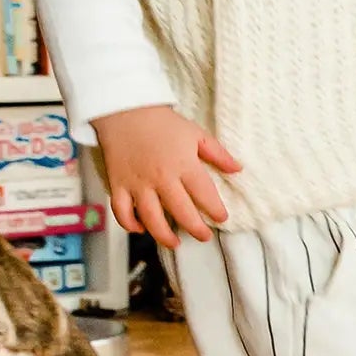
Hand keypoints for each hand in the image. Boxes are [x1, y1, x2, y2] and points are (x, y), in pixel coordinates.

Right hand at [91, 105, 241, 248]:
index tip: (222, 218)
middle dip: (195, 228)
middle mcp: (161, 178)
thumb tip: (238, 169)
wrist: (126, 112)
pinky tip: (141, 229)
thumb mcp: (197, 134)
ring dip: (164, 235)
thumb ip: (218, 154)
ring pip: (151, 218)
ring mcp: (137, 183)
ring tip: (175, 243)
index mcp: (183, 165)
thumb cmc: (164, 124)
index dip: (215, 210)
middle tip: (204, 236)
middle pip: (180, 211)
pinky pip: (121, 211)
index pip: (204, 194)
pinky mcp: (118, 185)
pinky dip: (129, 224)